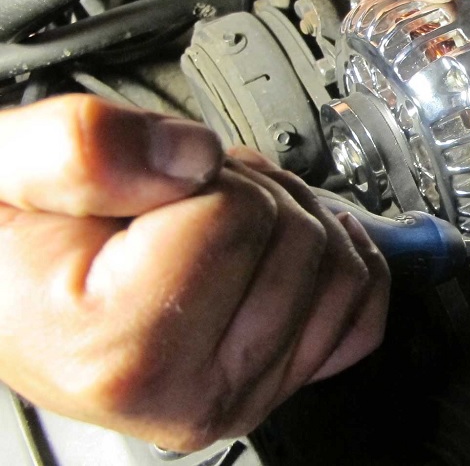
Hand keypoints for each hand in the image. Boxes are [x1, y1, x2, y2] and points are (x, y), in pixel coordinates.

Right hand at [0, 95, 388, 450]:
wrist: (12, 294)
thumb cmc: (13, 245)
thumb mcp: (7, 167)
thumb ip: (83, 148)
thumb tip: (189, 157)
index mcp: (123, 349)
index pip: (242, 216)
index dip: (206, 174)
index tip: (155, 187)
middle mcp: (189, 394)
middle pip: (301, 240)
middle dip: (252, 194)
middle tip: (185, 203)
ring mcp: (239, 397)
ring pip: (339, 269)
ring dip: (287, 222)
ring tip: (213, 226)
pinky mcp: (273, 387)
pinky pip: (360, 312)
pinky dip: (339, 264)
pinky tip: (282, 249)